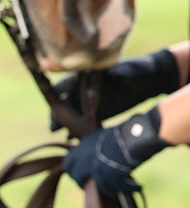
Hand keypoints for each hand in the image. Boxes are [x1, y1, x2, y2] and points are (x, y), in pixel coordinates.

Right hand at [50, 48, 180, 130]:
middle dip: (59, 115)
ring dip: (68, 125)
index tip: (54, 108)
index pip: (67, 85)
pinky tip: (77, 139)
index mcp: (90, 75)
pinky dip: (81, 129)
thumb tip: (116, 73)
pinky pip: (87, 120)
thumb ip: (123, 71)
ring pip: (75, 113)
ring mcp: (94, 100)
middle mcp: (88, 88)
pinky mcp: (102, 109)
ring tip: (65, 137)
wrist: (153, 77)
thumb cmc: (141, 68)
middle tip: (54, 128)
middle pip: (66, 102)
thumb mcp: (132, 68)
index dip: (58, 96)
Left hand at [63, 107, 169, 194]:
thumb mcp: (103, 136)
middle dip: (84, 184)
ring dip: (108, 190)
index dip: (74, 171)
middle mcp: (85, 158)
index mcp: (83, 146)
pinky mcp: (107, 176)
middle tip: (95, 187)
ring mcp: (95, 168)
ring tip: (117, 191)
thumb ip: (96, 147)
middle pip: (76, 177)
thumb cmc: (124, 132)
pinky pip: (114, 188)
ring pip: (96, 186)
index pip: (68, 163)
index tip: (81, 175)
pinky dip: (127, 189)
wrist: (134, 134)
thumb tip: (99, 154)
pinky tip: (137, 187)